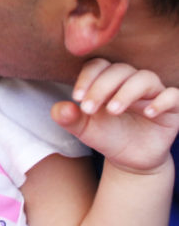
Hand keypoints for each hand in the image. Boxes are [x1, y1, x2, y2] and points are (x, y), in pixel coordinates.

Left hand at [52, 58, 178, 173]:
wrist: (130, 160)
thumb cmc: (106, 136)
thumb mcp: (85, 130)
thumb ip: (69, 118)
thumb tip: (59, 109)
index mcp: (109, 80)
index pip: (99, 66)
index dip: (88, 78)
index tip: (77, 98)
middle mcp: (131, 82)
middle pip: (120, 69)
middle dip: (102, 87)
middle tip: (89, 108)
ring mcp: (153, 93)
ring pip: (145, 78)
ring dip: (127, 91)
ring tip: (112, 111)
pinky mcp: (172, 109)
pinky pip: (174, 96)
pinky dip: (162, 101)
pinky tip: (148, 113)